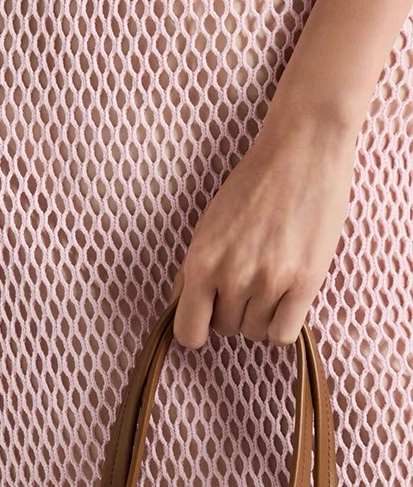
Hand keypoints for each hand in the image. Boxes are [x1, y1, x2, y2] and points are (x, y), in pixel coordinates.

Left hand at [167, 116, 356, 348]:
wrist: (300, 152)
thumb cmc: (253, 183)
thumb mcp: (209, 223)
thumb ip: (194, 267)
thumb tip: (181, 304)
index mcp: (200, 259)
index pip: (187, 330)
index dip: (197, 327)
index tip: (207, 317)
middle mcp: (230, 275)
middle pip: (225, 329)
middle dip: (232, 312)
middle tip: (247, 279)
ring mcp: (268, 281)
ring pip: (255, 333)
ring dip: (260, 315)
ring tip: (270, 279)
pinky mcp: (304, 283)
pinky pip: (283, 334)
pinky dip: (282, 323)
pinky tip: (286, 298)